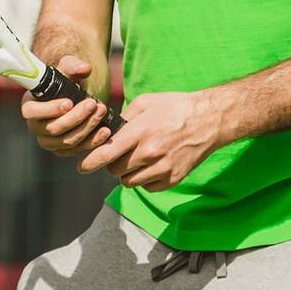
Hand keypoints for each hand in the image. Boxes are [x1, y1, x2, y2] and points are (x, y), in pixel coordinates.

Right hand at [21, 56, 113, 156]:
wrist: (75, 96)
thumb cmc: (66, 80)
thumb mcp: (67, 68)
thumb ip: (73, 65)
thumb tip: (84, 68)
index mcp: (29, 106)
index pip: (31, 112)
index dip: (49, 109)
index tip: (69, 102)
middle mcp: (36, 127)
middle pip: (53, 129)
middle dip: (76, 117)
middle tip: (92, 104)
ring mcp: (49, 142)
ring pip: (67, 141)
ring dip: (87, 127)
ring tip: (102, 111)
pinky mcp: (63, 150)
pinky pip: (78, 150)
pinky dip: (93, 141)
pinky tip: (105, 130)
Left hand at [78, 91, 219, 190]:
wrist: (209, 120)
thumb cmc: (176, 107)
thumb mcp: (146, 102)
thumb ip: (125, 116)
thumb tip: (110, 129)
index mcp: (140, 132)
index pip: (106, 153)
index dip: (90, 162)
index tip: (81, 167)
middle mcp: (149, 153)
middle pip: (116, 170)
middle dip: (111, 165)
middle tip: (116, 156)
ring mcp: (162, 168)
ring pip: (130, 182)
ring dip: (127, 174)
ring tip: (134, 160)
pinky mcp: (173, 179)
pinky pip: (147, 187)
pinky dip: (144, 180)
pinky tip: (150, 166)